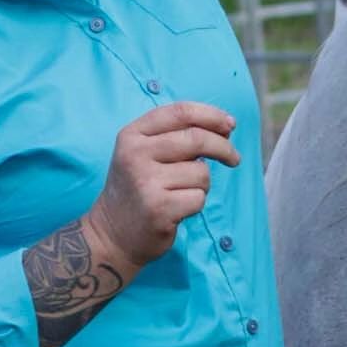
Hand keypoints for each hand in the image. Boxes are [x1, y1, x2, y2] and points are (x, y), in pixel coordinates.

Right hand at [83, 100, 240, 273]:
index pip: (180, 112)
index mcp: (132, 135)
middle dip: (224, 148)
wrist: (112, 233)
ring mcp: (145, 181)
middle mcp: (135, 154)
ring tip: (181, 193)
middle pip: (197, 138)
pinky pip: (198, 198)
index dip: (212, 115)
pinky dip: (196, 204)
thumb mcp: (144, 153)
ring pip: (201, 172)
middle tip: (234, 159)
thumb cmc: (138, 189)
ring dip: (202, 184)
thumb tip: (225, 127)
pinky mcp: (158, 208)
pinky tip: (177, 209)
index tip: (230, 125)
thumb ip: (177, 136)